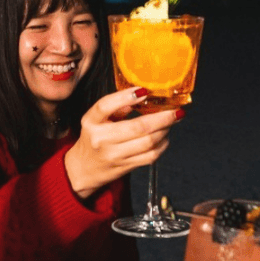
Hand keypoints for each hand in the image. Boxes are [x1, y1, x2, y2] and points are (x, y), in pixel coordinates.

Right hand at [64, 87, 182, 198]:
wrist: (84, 169)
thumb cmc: (93, 139)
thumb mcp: (96, 119)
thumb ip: (115, 106)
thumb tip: (140, 95)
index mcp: (91, 122)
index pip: (105, 106)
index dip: (125, 97)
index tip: (144, 91)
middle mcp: (101, 139)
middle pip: (138, 127)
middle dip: (162, 118)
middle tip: (175, 111)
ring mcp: (114, 155)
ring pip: (148, 142)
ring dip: (165, 131)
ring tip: (171, 122)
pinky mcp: (125, 167)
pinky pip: (150, 156)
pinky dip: (162, 145)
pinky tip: (164, 137)